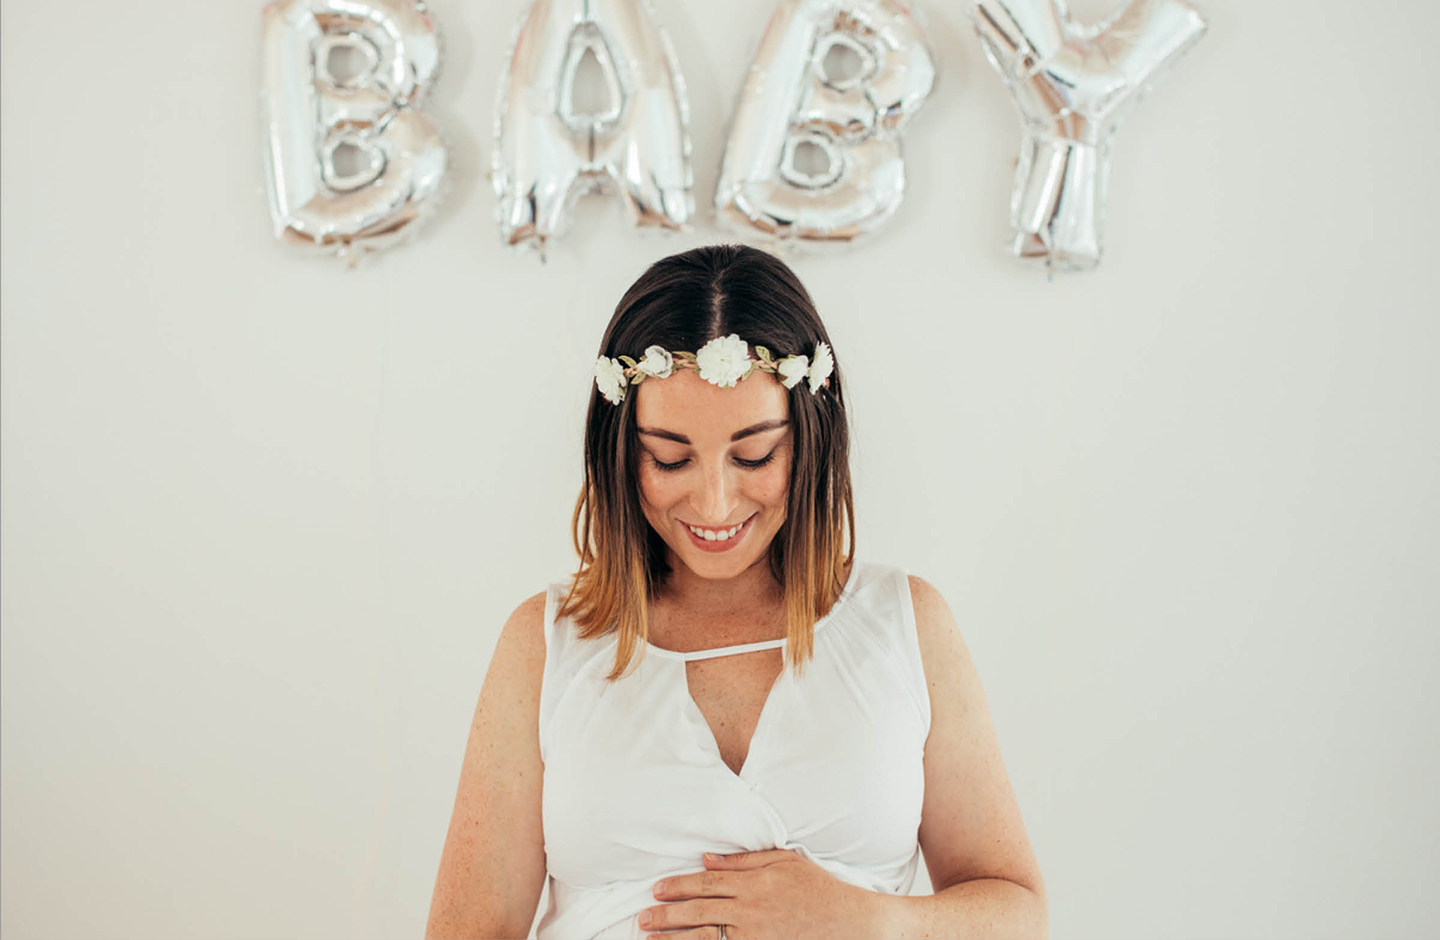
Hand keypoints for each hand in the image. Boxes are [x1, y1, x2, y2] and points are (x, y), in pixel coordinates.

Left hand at [637, 848, 880, 939]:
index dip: (678, 886)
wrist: (851, 923)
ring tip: (650, 938)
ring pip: (705, 938)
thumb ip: (744, 859)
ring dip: (674, 939)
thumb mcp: (785, 861)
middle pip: (698, 912)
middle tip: (642, 916)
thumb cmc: (819, 888)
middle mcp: (749, 910)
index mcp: (753, 883)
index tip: (656, 889)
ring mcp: (754, 936)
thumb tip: (707, 858)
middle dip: (666, 915)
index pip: (705, 883)